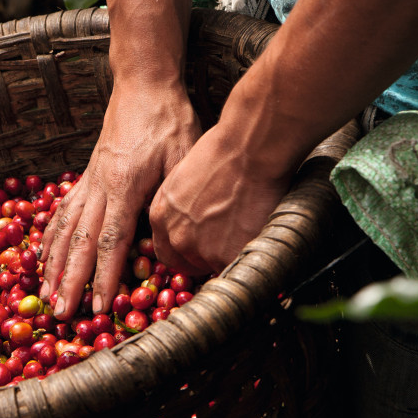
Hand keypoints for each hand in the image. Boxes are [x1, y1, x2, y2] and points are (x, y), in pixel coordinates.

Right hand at [39, 82, 199, 319]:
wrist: (145, 85)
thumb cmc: (171, 121)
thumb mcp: (184, 157)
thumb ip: (171, 199)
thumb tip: (166, 241)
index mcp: (124, 186)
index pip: (111, 241)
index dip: (103, 277)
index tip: (96, 306)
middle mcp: (99, 186)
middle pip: (79, 241)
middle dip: (69, 281)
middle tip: (59, 313)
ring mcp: (89, 180)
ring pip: (65, 228)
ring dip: (53, 264)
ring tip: (45, 293)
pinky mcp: (87, 175)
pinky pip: (63, 210)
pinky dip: (51, 235)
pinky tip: (43, 254)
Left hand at [149, 102, 294, 274]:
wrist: (248, 150)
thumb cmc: (223, 153)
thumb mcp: (183, 178)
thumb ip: (180, 207)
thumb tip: (192, 220)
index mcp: (161, 217)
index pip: (167, 252)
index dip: (186, 253)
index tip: (200, 249)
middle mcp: (176, 237)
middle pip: (188, 264)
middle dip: (206, 258)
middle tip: (227, 240)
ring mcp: (199, 250)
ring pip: (214, 267)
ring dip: (228, 256)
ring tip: (245, 229)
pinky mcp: (225, 256)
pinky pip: (236, 267)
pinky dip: (247, 254)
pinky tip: (256, 232)